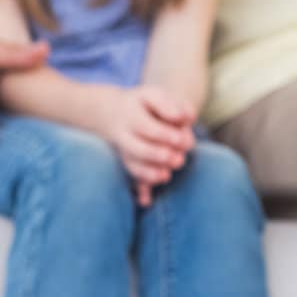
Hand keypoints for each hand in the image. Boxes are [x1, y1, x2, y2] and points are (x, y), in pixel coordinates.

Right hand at [96, 87, 195, 205]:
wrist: (110, 112)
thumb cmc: (142, 104)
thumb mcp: (153, 95)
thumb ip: (170, 104)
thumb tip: (187, 118)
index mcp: (131, 116)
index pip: (148, 128)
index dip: (166, 135)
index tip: (182, 140)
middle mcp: (124, 136)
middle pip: (137, 149)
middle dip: (158, 156)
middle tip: (178, 160)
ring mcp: (122, 152)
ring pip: (132, 166)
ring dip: (149, 174)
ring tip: (166, 176)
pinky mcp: (126, 163)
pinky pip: (130, 178)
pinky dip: (138, 190)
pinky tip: (146, 201)